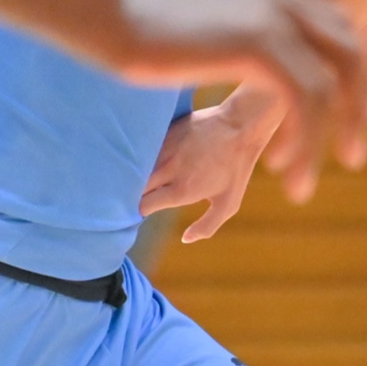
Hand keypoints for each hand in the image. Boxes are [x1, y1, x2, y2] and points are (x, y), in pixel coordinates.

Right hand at [99, 0, 366, 203]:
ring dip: (325, 141)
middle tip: (355, 155)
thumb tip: (271, 67)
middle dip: (358, 109)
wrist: (110, 20)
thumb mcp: (218, 34)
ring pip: (329, 88)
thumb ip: (253, 43)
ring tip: (304, 182)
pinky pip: (303, 101)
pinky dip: (301, 140)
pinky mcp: (259, 44)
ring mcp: (275, 18)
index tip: (351, 120)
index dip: (354, 79)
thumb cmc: (152, 35)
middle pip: (351, 56)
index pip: (342, 33)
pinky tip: (280, 167)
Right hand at [141, 104, 265, 242]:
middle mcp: (167, 170)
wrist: (238, 126)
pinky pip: (142, 148)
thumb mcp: (228, 203)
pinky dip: (139, 157)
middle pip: (133, 188)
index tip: (140, 213)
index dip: (137, 213)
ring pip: (134, 166)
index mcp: (181, 191)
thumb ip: (207, 226)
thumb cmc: (235, 168)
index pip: (143, 206)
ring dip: (131, 175)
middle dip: (127, 195)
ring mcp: (163, 149)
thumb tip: (186, 239)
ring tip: (129, 181)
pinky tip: (139, 160)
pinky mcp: (162, 133)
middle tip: (130, 199)